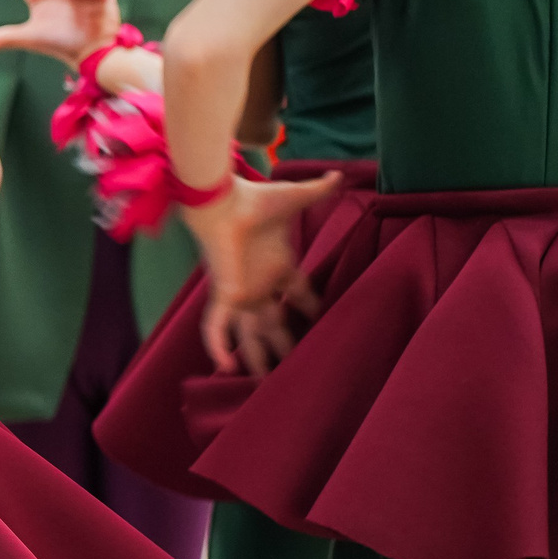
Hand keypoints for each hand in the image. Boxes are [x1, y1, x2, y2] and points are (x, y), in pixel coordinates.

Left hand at [190, 170, 335, 374]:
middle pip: (275, 322)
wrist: (221, 198)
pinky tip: (225, 367)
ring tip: (263, 383)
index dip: (308, 307)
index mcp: (279, 265)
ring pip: (249, 333)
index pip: (297, 294)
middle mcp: (261, 283)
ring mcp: (242, 291)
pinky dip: (219, 345)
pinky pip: (219, 326)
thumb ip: (317, 191)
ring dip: (256, 357)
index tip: (318, 318)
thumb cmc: (255, 199)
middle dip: (285, 344)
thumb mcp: (293, 199)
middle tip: (298, 367)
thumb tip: (338, 175)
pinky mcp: (224, 293)